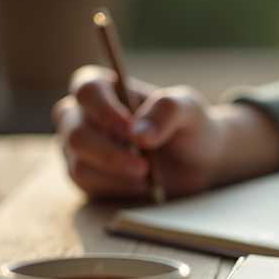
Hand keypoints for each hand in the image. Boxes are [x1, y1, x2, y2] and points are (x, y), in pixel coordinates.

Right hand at [52, 65, 278, 199]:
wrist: (208, 160)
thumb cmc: (198, 127)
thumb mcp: (192, 110)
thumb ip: (168, 109)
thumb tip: (139, 132)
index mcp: (107, 88)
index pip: (86, 88)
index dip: (102, 109)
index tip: (131, 128)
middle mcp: (87, 116)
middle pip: (70, 128)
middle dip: (105, 150)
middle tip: (143, 165)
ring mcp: (86, 149)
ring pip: (75, 162)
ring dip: (110, 173)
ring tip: (149, 178)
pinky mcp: (93, 179)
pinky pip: (88, 187)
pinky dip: (113, 190)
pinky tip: (144, 189)